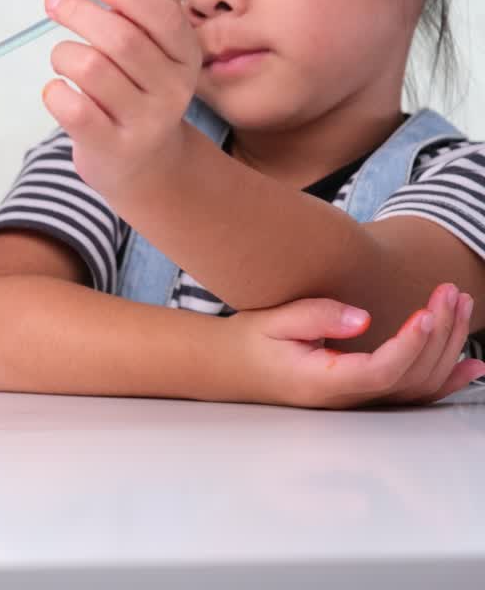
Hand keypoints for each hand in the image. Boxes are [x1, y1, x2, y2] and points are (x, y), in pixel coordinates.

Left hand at [42, 0, 201, 198]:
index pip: (164, 18)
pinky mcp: (111, 147)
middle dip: (80, 13)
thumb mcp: (153, 62)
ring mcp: (143, 123)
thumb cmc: (138, 98)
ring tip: (62, 58)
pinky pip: (72, 108)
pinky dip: (54, 91)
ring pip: (91, 68)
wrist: (147, 167)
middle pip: (121, 39)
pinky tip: (58, 89)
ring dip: (63, 53)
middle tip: (55, 3)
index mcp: (186, 59)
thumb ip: (133, 26)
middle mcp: (171, 91)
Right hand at [232, 284, 482, 408]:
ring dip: (447, 347)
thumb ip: (316, 316)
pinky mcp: (364, 393)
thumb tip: (363, 319)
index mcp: (321, 382)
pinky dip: (447, 379)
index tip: (427, 309)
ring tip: (459, 305)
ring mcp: (358, 400)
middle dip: (439, 333)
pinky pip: (413, 393)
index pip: (381, 370)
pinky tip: (471, 364)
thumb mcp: (273, 320)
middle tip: (449, 292)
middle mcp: (345, 398)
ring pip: (418, 385)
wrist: (233, 367)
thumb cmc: (251, 342)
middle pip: (409, 377)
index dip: (411, 343)